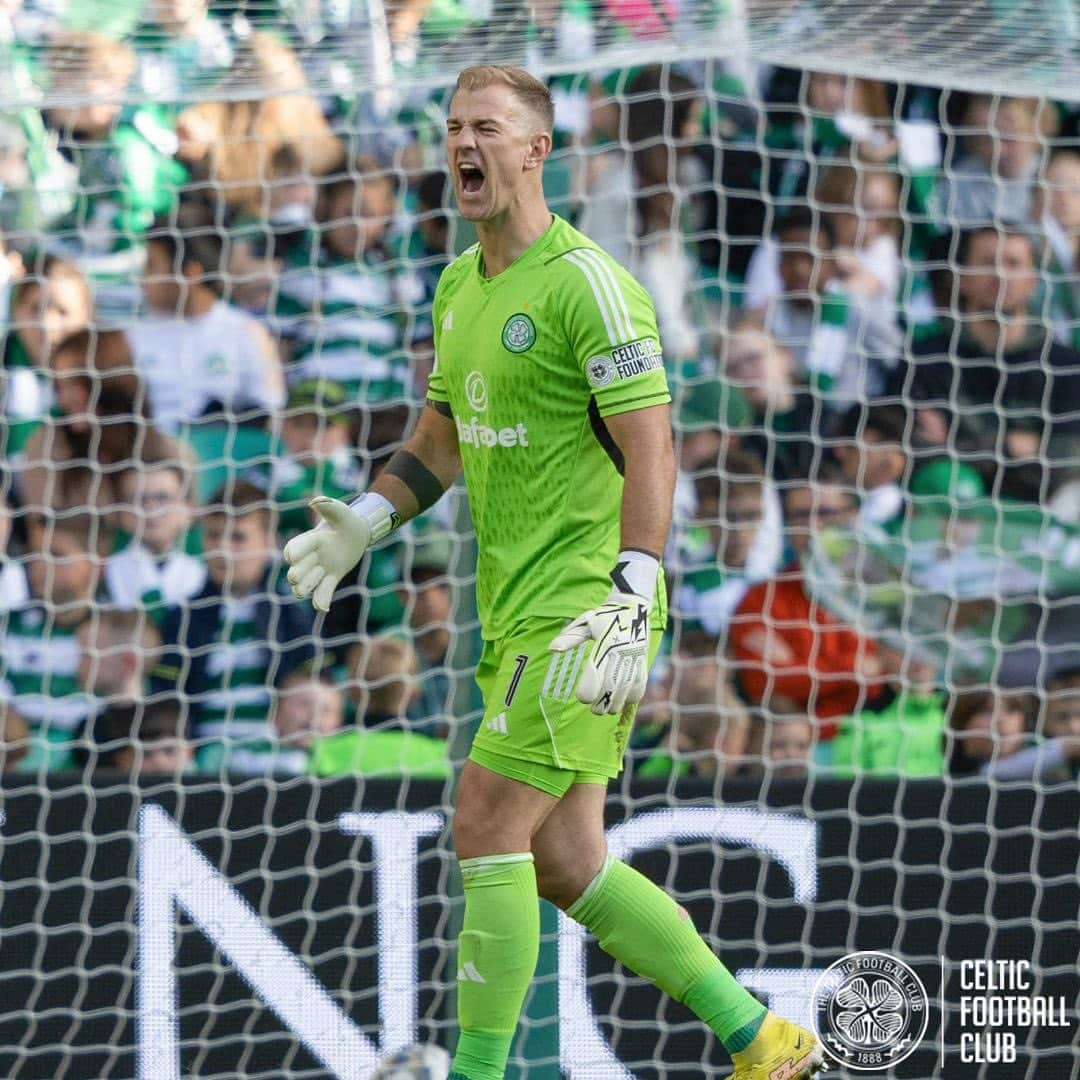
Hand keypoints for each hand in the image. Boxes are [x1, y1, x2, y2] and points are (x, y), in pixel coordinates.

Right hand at [283, 496, 374, 612]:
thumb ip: (328, 506)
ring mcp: (320, 569)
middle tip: (295, 578)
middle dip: (296, 575)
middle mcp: (311, 556)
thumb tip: (314, 501)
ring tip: (307, 595)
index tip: (291, 556)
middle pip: (298, 570)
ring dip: (306, 589)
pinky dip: (321, 600)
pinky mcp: (331, 577)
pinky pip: (323, 591)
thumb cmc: (346, 520)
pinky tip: (323, 608)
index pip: (295, 548)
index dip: (293, 552)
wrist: (358, 533)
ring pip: (308, 584)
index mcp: (310, 540)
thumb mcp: (340, 512)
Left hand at [549, 592, 650, 714]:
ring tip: (607, 710)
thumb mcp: (586, 622)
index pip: (595, 673)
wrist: (634, 604)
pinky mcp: (643, 659)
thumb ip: (570, 638)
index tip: (582, 698)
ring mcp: (635, 656)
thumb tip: (552, 648)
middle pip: (612, 686)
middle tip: (594, 709)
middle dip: (602, 703)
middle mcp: (621, 651)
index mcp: (605, 643)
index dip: (588, 690)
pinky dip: (633, 695)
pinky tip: (624, 701)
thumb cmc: (605, 615)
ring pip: (627, 688)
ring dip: (617, 703)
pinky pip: (641, 682)